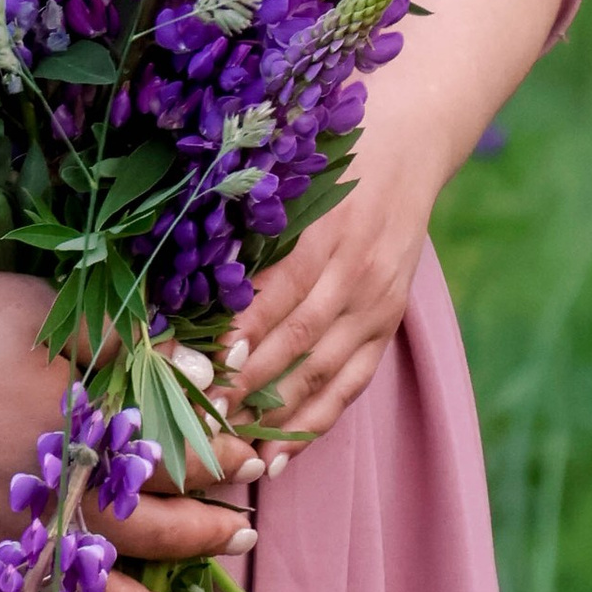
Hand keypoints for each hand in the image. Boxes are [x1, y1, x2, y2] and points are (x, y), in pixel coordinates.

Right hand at [0, 269, 256, 591]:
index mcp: (81, 440)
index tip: (255, 461)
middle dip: (206, 535)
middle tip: (247, 536)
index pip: (173, 463)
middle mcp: (51, 504)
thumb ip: (123, 346)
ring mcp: (0, 544)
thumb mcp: (40, 308)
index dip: (220, 462)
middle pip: (148, 533)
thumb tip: (204, 378)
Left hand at [227, 88, 443, 453]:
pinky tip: (279, 454)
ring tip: (228, 452)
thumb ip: (245, 218)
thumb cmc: (328, 147)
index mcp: (324, 230)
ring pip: (323, 374)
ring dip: (275, 419)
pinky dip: (316, 421)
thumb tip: (181, 267)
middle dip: (244, 390)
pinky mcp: (388, 321)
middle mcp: (355, 272)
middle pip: (295, 343)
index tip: (194, 371)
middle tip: (195, 424)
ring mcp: (376, 302)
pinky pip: (352, 384)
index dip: (237, 338)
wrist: (410, 137)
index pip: (276, 296)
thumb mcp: (287, 169)